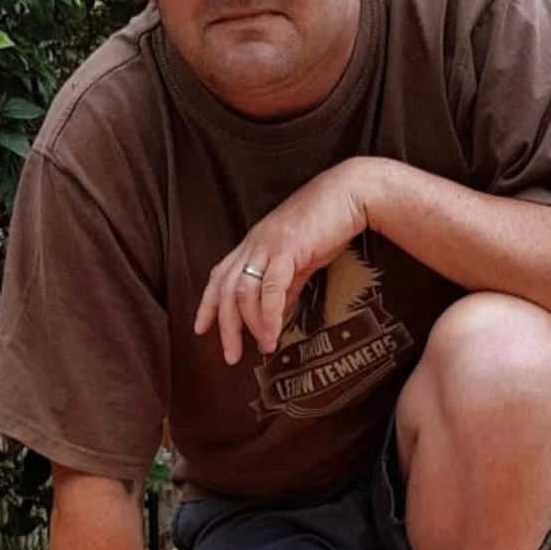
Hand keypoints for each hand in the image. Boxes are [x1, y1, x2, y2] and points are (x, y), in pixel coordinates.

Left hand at [194, 159, 372, 366]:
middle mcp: (253, 244)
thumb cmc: (328, 223)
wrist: (350, 193)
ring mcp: (268, 245)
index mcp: (253, 244)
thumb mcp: (300, 259)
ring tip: (262, 347)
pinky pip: (270, 288)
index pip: (220, 276)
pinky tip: (273, 334)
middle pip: (225, 289)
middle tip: (231, 356)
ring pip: (243, 290)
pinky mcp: (287, 249)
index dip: (207, 304)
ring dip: (249, 325)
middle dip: (225, 326)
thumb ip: (286, 285)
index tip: (200, 329)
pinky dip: (268, 314)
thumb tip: (277, 312)